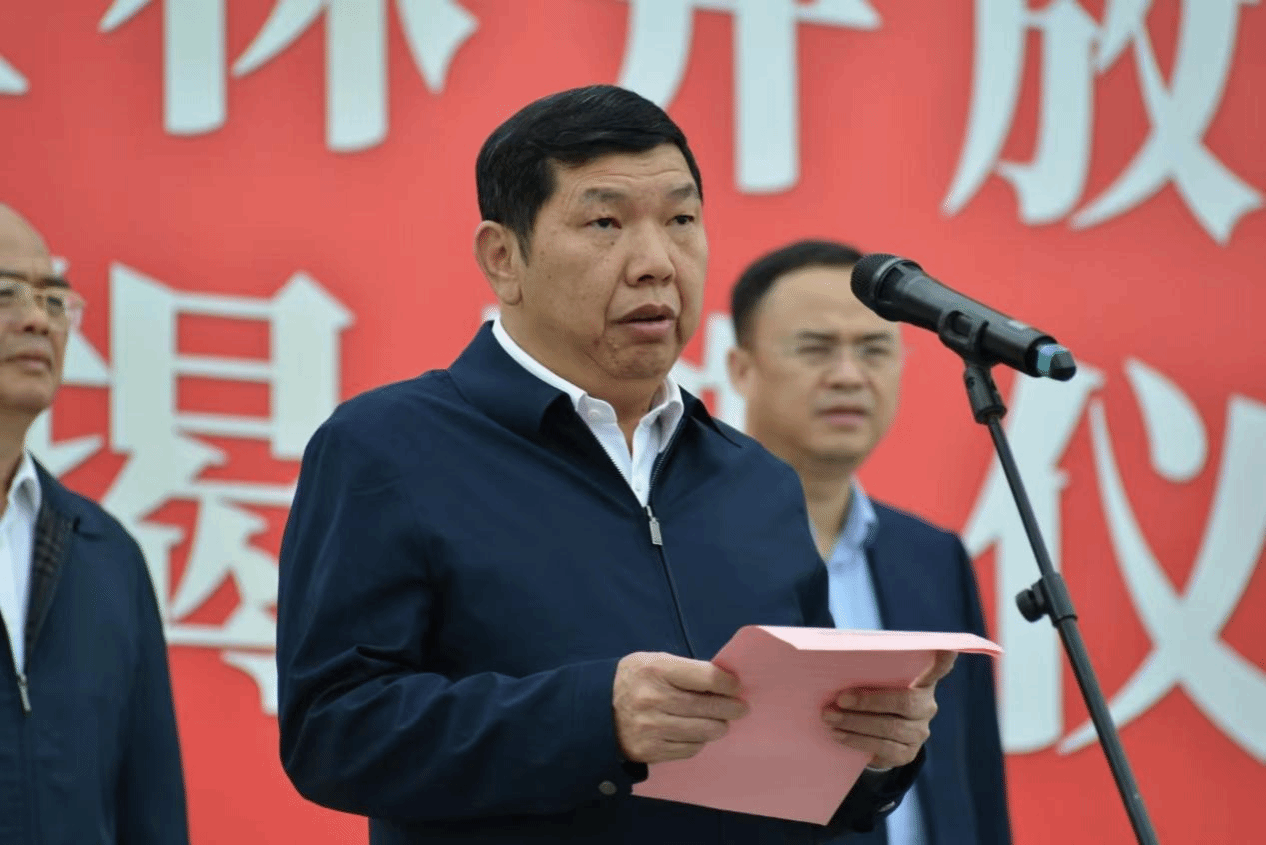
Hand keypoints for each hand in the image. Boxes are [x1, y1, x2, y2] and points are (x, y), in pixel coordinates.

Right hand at [613, 652, 749, 763]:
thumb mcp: (653, 662)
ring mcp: (651, 727)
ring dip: (718, 727)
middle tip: (741, 708)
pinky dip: (699, 742)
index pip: (706, 676)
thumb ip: (685, 670)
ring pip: (703, 731)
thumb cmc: (633, 680)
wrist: (595, 710)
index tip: (736, 686)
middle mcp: (652, 699)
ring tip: (721, 723)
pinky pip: (689, 749)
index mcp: (655, 669)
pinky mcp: (650, 750)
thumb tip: (723, 684)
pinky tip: (698, 734)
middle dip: (731, 708)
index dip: (728, 683)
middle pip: (708, 707)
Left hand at [821, 650, 956, 768]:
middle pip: (904, 703)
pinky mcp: (908, 753)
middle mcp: (927, 706)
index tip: (947, 649)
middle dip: (868, 701)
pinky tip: (839, 735)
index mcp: (921, 682)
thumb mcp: (873, 681)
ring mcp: (920, 732)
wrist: (875, 734)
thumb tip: (838, 661)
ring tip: (830, 718)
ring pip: (890, 728)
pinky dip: (857, 741)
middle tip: (840, 700)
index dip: (942, 662)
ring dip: (855, 723)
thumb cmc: (872, 695)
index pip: (936, 670)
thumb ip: (868, 672)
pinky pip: (884, 748)